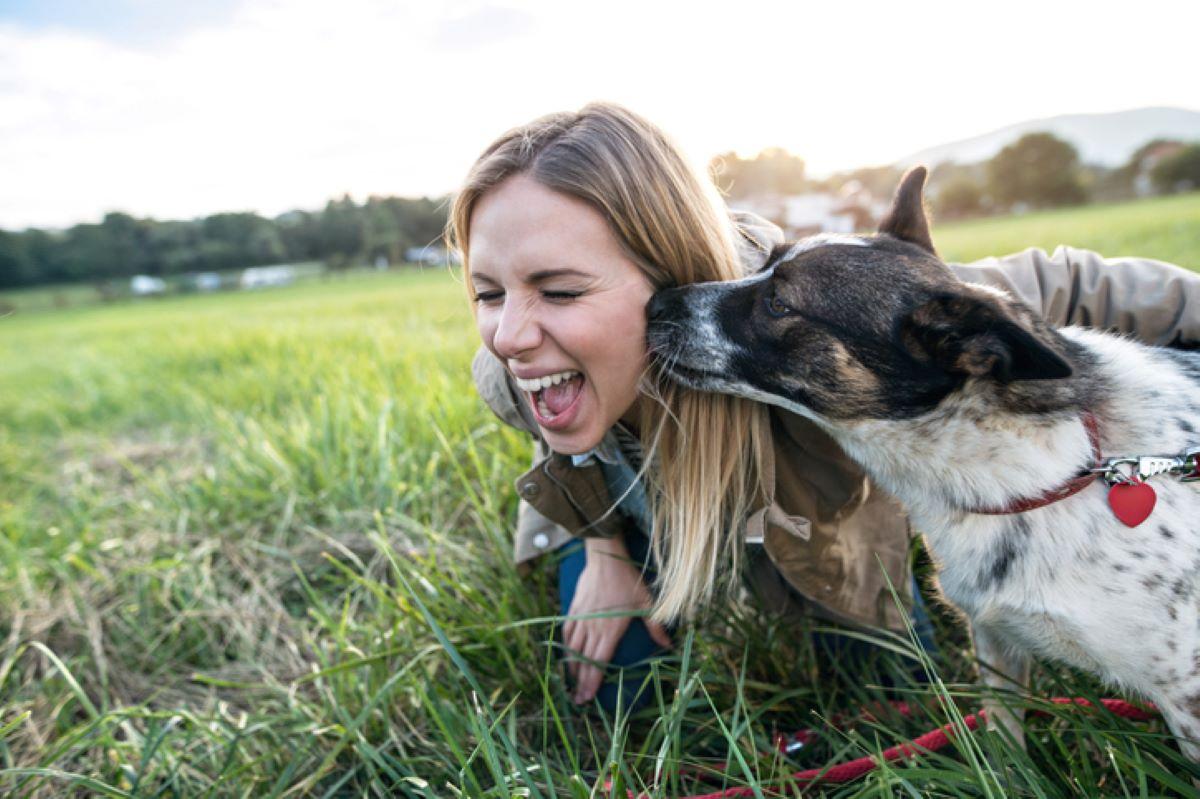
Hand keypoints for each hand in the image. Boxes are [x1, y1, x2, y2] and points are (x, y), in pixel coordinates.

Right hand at [562, 537, 671, 704]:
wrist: (604, 557)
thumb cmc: (628, 580)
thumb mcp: (646, 602)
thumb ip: (656, 626)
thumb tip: (669, 645)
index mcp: (610, 630)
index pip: (598, 662)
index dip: (592, 682)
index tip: (587, 697)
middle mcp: (592, 627)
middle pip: (583, 660)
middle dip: (579, 682)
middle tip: (577, 700)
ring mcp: (580, 618)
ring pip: (572, 648)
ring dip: (571, 667)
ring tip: (571, 683)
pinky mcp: (573, 609)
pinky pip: (567, 632)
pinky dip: (565, 646)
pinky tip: (566, 654)